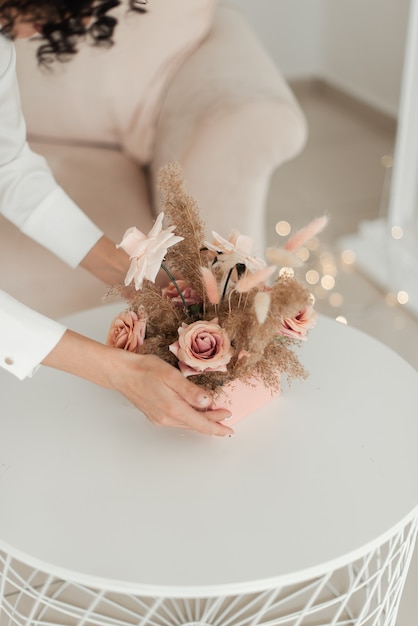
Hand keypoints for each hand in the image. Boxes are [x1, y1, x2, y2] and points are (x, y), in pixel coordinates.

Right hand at [43, 330, 233, 436]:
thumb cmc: (145, 369)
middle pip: (195, 424)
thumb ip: (190, 391)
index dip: (217, 426)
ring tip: (214, 413)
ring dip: (201, 419)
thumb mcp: (171, 375)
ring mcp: (159, 418)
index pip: (201, 423)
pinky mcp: (155, 415)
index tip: (230, 425)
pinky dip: (189, 417)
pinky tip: (193, 410)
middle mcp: (167, 418)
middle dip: (212, 421)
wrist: (121, 372)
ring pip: (186, 423)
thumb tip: (208, 402)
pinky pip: (177, 420)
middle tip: (226, 415)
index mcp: (173, 409)